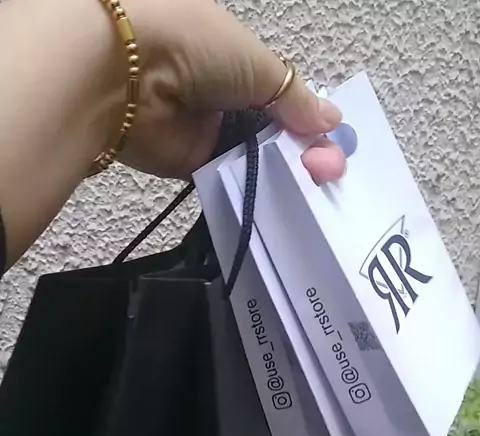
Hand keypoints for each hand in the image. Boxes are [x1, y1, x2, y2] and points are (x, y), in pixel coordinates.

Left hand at [117, 0, 345, 181]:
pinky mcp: (191, 164)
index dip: (309, 120)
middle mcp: (223, 93)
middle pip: (274, 131)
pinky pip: (230, 180)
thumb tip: (330, 121)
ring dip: (284, 172)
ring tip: (313, 185)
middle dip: (304, 151)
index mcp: (236, 56)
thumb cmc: (192, 45)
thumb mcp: (259, 63)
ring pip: (255, 159)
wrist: (126, 74)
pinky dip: (253, 189)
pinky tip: (283, 199)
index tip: (332, 145)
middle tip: (326, 172)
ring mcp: (207, 130)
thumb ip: (296, 99)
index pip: (284, 94)